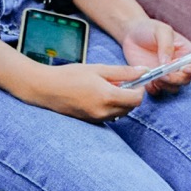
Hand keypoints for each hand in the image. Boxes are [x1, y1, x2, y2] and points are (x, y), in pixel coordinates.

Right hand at [17, 60, 145, 121]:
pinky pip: (109, 116)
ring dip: (121, 101)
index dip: (140, 89)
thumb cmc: (70, 75)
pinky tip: (99, 94)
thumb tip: (143, 71)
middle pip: (130, 108)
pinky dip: (111, 106)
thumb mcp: (98, 69)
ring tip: (107, 86)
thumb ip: (123, 72)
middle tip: (121, 81)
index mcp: (107, 96)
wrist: (46, 89)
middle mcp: (104, 111)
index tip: (136, 80)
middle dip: (131, 95)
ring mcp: (97, 119)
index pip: (136, 99)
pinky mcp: (91, 121)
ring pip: (120, 113)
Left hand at [119, 18, 190, 96]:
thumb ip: (166, 45)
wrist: (130, 33)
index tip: (185, 69)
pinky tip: (147, 81)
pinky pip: (157, 91)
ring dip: (166, 86)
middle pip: (186, 79)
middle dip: (176, 79)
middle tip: (163, 75)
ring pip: (174, 88)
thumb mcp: (160, 30)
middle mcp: (179, 66)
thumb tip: (168, 63)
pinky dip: (153, 89)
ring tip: (154, 77)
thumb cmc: (149, 28)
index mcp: (186, 52)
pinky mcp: (154, 80)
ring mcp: (167, 74)